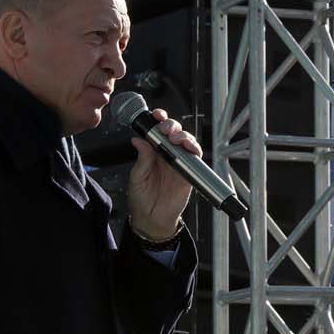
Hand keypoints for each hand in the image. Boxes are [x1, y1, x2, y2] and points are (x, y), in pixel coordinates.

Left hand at [128, 107, 198, 239]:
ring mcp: (179, 163)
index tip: (156, 115)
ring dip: (183, 136)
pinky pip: (196, 158)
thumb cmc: (141, 197)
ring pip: (186, 142)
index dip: (158, 120)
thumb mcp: (137, 176)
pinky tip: (189, 147)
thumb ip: (142, 158)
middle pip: (174, 132)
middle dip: (171, 125)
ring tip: (176, 138)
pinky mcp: (189, 173)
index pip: (157, 131)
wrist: (152, 218)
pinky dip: (194, 149)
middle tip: (165, 129)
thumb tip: (139, 139)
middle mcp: (167, 154)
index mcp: (153, 152)